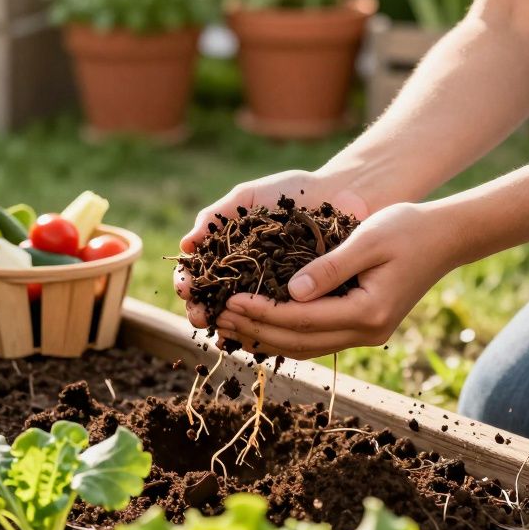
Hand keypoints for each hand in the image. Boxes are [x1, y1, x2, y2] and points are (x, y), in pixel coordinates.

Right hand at [174, 170, 370, 328]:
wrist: (343, 194)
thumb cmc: (294, 190)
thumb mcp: (249, 197)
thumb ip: (216, 216)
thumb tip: (185, 245)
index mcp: (230, 251)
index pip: (199, 273)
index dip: (189, 283)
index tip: (186, 290)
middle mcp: (247, 275)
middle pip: (215, 300)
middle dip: (202, 311)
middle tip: (199, 317)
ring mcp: (272, 290)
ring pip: (244, 317)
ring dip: (229, 326)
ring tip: (222, 330)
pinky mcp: (300, 302)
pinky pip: (280, 322)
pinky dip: (265, 332)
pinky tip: (254, 339)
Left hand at [212, 202, 456, 358]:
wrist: (444, 238)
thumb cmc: (407, 228)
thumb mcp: (367, 239)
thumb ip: (329, 266)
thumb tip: (290, 292)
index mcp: (367, 312)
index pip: (301, 320)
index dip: (262, 312)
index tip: (229, 299)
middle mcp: (367, 332)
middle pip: (299, 341)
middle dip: (256, 329)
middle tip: (218, 315)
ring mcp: (366, 334)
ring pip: (305, 347)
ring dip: (266, 337)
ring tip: (230, 324)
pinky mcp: (363, 328)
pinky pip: (317, 339)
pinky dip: (286, 334)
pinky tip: (260, 324)